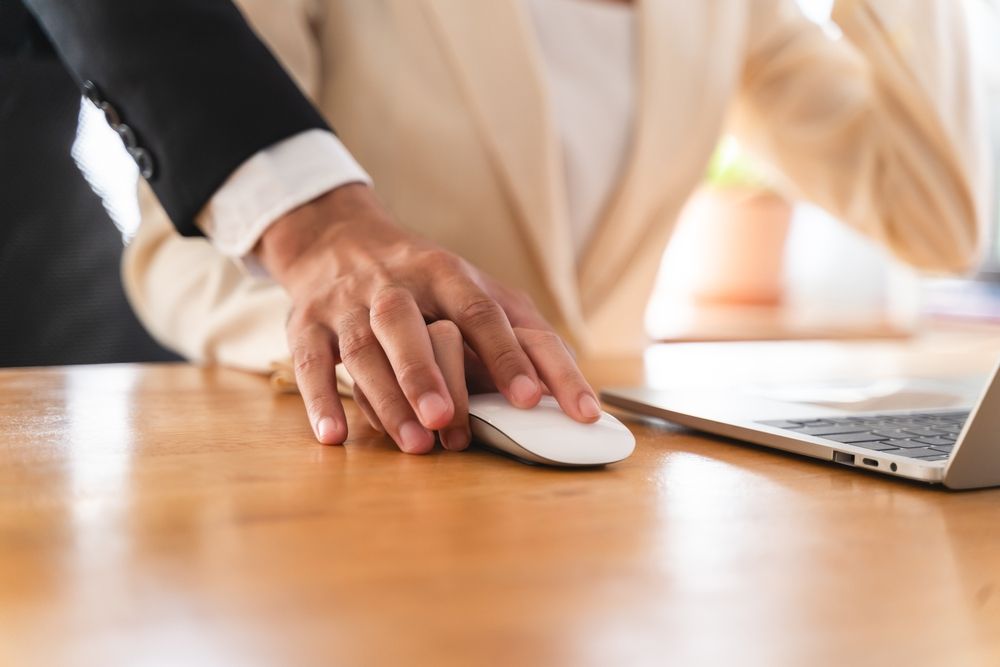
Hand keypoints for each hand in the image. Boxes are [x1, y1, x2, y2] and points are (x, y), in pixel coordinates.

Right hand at [256, 184, 601, 452]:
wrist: (339, 239)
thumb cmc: (425, 281)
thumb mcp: (474, 288)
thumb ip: (519, 331)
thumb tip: (571, 388)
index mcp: (446, 274)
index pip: (481, 312)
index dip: (506, 355)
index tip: (532, 399)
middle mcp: (395, 285)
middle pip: (407, 324)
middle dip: (427, 372)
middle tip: (448, 420)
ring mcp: (347, 304)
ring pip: (363, 348)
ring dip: (386, 396)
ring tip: (415, 442)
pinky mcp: (307, 325)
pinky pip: (311, 362)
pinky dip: (321, 400)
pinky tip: (334, 436)